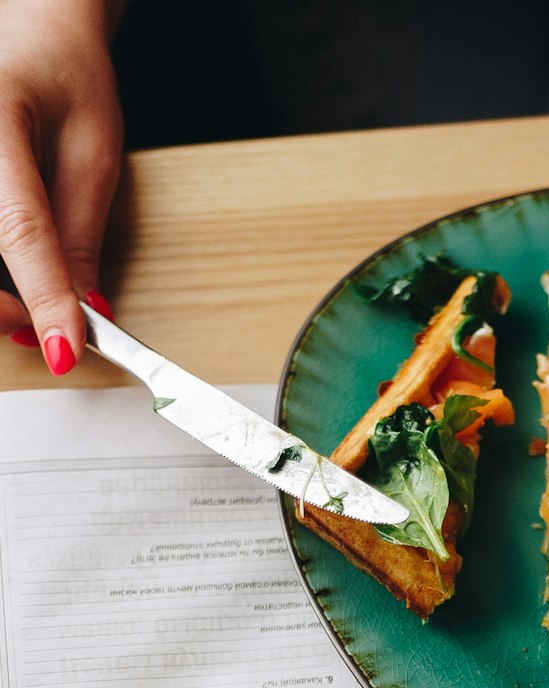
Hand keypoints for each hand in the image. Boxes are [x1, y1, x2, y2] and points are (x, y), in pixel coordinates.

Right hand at [0, 0, 122, 373]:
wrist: (31, 33)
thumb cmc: (63, 75)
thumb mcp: (93, 154)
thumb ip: (82, 235)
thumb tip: (87, 311)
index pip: (20, 229)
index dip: (43, 296)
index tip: (66, 348)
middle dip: (3, 305)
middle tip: (47, 330)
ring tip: (29, 309)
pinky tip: (8, 289)